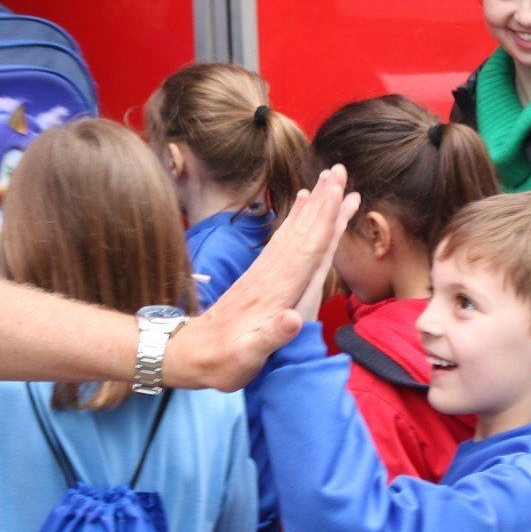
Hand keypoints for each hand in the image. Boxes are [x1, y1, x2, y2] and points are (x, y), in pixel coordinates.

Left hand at [163, 167, 357, 391]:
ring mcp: (264, 274)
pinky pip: (283, 242)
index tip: (339, 190)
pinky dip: (295, 222)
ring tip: (324, 181)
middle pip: (303, 230)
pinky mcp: (259, 277)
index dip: (326, 219)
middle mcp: (271, 274)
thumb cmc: (223, 361)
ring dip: (311, 206)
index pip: (307, 248)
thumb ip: (271, 336)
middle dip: (323, 200)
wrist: (191, 354)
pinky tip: (300, 211)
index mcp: (276, 290)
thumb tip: (294, 319)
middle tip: (339, 170)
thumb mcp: (246, 356)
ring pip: (294, 232)